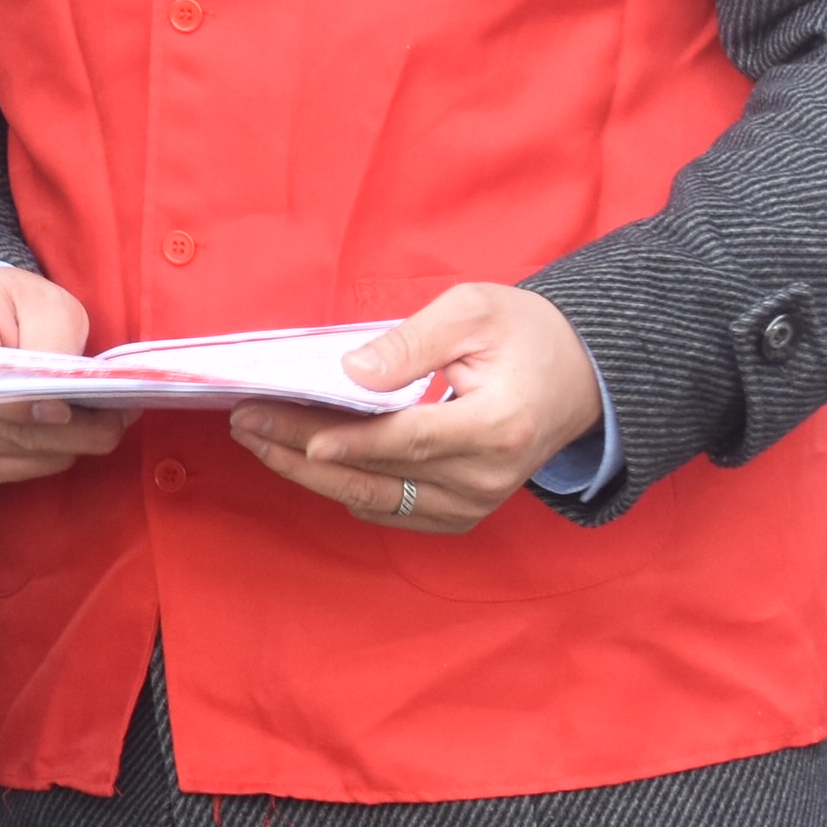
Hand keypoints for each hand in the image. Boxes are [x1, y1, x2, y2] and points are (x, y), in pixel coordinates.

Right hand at [0, 265, 134, 486]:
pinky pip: (25, 470)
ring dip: (75, 440)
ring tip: (105, 414)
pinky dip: (56, 453)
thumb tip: (60, 401)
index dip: (32, 404)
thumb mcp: (42, 302)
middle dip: (80, 427)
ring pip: (30, 454)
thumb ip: (52, 343)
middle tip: (123, 410)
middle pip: (17, 431)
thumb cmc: (9, 306)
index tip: (72, 403)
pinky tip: (70, 427)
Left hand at [224, 281, 599, 536]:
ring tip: (259, 440)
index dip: (340, 438)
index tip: (279, 427)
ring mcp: (474, 503)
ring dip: (311, 473)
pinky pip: (390, 510)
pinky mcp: (462, 514)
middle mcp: (485, 478)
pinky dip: (344, 486)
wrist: (580, 377)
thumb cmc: (527, 335)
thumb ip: (411, 344)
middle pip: (376, 473)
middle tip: (245, 424)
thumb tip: (352, 374)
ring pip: (374, 498)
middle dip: (301, 450)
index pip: (403, 439)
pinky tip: (304, 459)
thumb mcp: (474, 312)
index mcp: (496, 426)